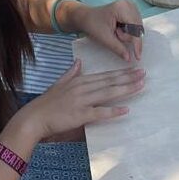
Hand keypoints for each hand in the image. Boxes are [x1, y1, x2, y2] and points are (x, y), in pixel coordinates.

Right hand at [15, 59, 145, 140]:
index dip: (121, 72)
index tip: (134, 69)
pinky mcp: (79, 115)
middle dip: (128, 77)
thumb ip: (71, 72)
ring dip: (126, 89)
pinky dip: (113, 111)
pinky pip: (99, 112)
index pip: (105, 75)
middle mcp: (83, 88)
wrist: (34, 118)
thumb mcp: (59, 83)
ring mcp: (82, 101)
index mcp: (79, 80)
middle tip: (144, 74)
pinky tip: (126, 110)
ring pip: (108, 93)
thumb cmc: (46, 103)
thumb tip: (79, 62)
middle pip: (110, 82)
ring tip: (140, 86)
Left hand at [65, 0, 143, 61]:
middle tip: (115, 34)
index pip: (135, 29)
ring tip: (115, 31)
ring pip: (137, 27)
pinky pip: (135, 25)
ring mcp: (131, 5)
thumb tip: (129, 58)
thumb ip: (118, 48)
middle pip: (137, 28)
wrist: (86, 17)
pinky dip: (129, 31)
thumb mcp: (104, 38)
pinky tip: (119, 29)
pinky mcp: (131, 9)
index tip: (137, 56)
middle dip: (128, 36)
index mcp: (122, 8)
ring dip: (128, 34)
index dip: (137, 43)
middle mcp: (129, 4)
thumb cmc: (93, 25)